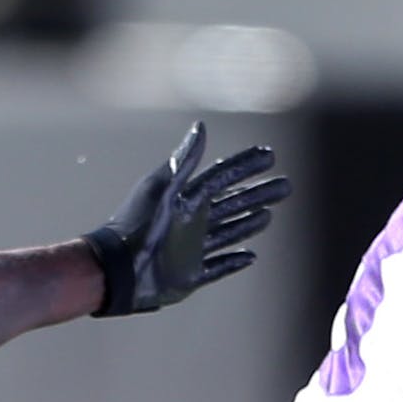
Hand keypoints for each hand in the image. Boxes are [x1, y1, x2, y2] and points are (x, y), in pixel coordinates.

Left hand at [83, 121, 291, 315]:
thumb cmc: (137, 225)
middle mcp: (192, 221)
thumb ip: (183, 161)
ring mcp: (192, 248)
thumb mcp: (161, 188)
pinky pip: (217, 266)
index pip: (223, 176)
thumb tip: (202, 126)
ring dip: (249, 222)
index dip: (246, 165)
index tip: (270, 155)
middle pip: (233, 203)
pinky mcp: (190, 275)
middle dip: (258, 193)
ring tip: (270, 213)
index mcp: (187, 198)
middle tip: (285, 185)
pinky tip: (251, 256)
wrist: (117, 269)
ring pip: (229, 232)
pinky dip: (233, 261)